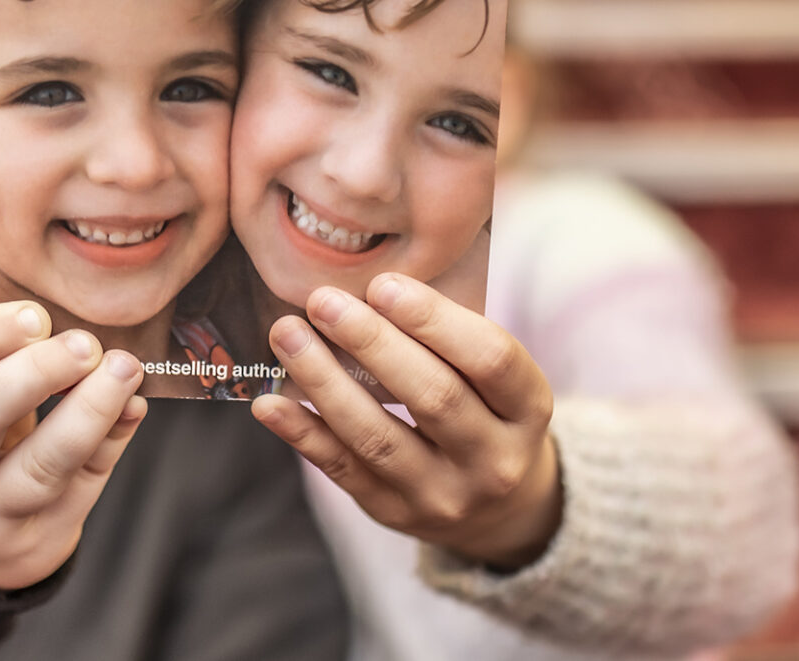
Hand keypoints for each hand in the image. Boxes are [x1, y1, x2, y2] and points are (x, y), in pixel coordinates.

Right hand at [0, 301, 146, 589]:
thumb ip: (18, 368)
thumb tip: (79, 332)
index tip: (34, 315)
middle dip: (32, 373)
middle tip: (83, 344)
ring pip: (36, 467)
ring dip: (87, 412)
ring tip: (122, 369)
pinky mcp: (36, 541)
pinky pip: (80, 487)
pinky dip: (111, 440)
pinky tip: (132, 406)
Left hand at [252, 274, 560, 569]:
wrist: (501, 509)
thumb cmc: (488, 414)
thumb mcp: (497, 381)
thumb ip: (449, 341)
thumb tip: (366, 289)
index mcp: (529, 410)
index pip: (490, 360)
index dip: (435, 320)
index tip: (382, 285)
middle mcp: (494, 459)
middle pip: (432, 396)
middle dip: (372, 343)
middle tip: (323, 301)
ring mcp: (444, 495)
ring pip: (378, 437)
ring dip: (325, 382)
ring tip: (288, 336)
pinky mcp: (395, 514)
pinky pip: (343, 470)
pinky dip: (303, 434)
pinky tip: (270, 404)